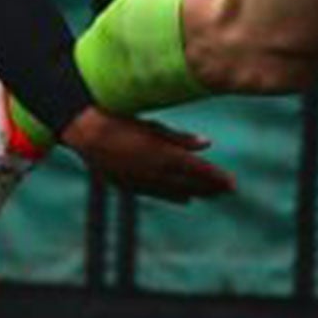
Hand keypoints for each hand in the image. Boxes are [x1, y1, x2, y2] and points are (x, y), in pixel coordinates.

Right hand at [59, 108, 234, 202]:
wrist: (84, 131)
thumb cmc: (120, 119)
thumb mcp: (153, 125)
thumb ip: (180, 138)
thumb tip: (207, 144)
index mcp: (163, 157)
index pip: (198, 171)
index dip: (216, 178)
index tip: (233, 184)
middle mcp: (155, 174)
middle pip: (189, 184)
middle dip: (210, 187)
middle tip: (228, 190)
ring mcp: (141, 182)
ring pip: (174, 192)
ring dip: (194, 193)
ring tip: (211, 195)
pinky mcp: (128, 185)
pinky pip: (156, 194)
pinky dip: (172, 196)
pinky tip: (183, 198)